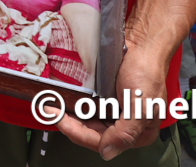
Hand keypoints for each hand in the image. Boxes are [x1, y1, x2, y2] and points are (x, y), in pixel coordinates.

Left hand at [55, 44, 167, 158]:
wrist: (143, 42)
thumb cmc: (146, 70)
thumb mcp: (141, 105)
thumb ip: (125, 132)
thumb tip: (107, 153)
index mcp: (138, 134)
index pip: (102, 142)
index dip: (77, 133)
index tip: (58, 120)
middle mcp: (125, 126)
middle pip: (91, 134)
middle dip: (69, 124)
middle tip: (49, 111)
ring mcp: (115, 113)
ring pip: (87, 122)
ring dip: (69, 117)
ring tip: (52, 107)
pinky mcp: (106, 100)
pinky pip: (87, 108)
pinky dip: (74, 106)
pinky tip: (63, 101)